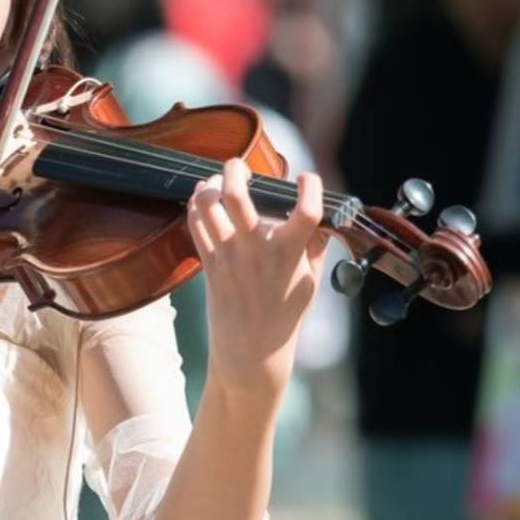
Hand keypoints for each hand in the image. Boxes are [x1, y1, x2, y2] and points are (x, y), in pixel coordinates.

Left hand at [189, 158, 330, 395]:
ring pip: (209, 206)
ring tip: (218, 183)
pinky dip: (197, 205)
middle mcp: (257, 251)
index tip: (308, 179)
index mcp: (289, 254)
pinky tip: (205, 199)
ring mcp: (229, 257)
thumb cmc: (285, 316)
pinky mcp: (210, 265)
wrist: (251, 354)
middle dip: (236, 170)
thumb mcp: (310, 282)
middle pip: (237, 196)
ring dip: (211, 186)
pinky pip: (196, 224)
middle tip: (240, 166)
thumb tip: (323, 218)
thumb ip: (315, 246)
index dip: (311, 186)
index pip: (307, 211)